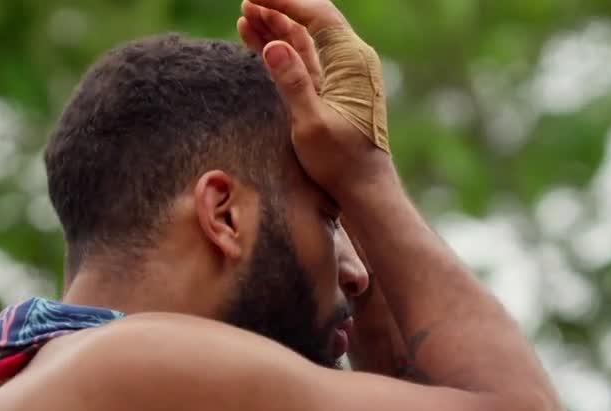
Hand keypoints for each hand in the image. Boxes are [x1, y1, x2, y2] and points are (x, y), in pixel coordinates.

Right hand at [237, 0, 392, 196]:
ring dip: (276, 28)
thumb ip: (293, 83)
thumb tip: (274, 45)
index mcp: (353, 62)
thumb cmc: (342, 162)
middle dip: (278, 11)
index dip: (285, 2)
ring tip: (245, 17)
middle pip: (311, 22)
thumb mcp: (312, 124)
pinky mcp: (331, 91)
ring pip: (305, 41)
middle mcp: (352, 63)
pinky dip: (282, 51)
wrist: (364, 191)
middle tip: (247, 3)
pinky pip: (304, 61)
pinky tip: (258, 42)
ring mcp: (341, 76)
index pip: (318, 15)